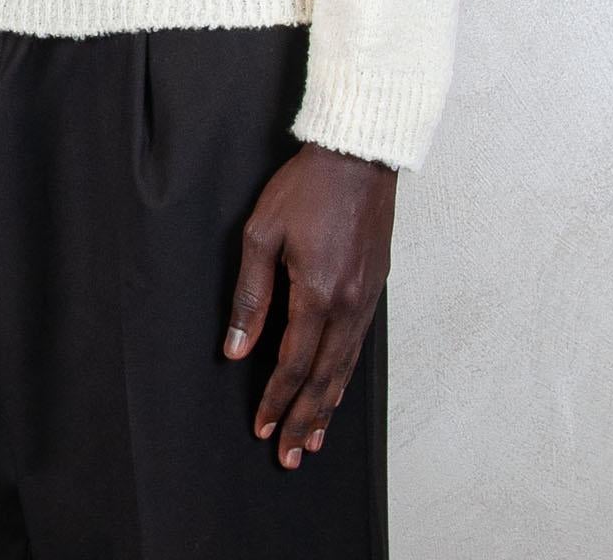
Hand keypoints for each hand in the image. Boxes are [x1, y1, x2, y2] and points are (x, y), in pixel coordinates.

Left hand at [222, 141, 395, 467]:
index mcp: (316, 293)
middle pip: (323, 378)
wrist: (358, 156)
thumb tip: (237, 349)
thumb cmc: (306, 188)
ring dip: (327, 406)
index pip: (292, 363)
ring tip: (312, 438)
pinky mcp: (375, 288)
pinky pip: (358, 345)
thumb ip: (250, 295)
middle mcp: (346, 305)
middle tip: (288, 455)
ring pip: (345, 367)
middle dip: (303, 419)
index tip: (261, 426)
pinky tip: (337, 388)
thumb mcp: (263, 233)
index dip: (275, 399)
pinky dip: (346, 376)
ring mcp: (366, 298)